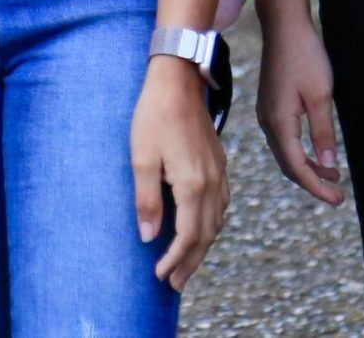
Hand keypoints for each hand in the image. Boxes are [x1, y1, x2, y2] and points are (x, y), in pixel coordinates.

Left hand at [132, 55, 228, 289]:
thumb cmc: (154, 115)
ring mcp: (219, 172)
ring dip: (202, 247)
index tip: (160, 275)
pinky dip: (212, 225)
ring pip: (217, 221)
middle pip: (206, 234)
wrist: (178, 79)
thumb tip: (149, 237)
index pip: (188, 235)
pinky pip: (222, 204)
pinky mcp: (219, 163)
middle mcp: (211, 182)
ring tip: (187, 264)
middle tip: (175, 284)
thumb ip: (146, 200)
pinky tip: (203, 228)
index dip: (175, 259)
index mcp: (192, 183)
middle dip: (190, 262)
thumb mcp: (141, 157)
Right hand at [257, 18, 342, 204]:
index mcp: (280, 123)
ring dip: (307, 168)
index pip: (297, 168)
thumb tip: (329, 164)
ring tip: (333, 176)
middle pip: (288, 165)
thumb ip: (324, 132)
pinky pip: (283, 140)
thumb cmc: (305, 57)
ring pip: (285, 154)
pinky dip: (300, 153)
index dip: (317, 188)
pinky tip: (317, 152)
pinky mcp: (270, 107)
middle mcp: (268, 123)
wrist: (284, 28)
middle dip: (312, 183)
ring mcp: (267, 115)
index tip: (337, 199)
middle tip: (337, 196)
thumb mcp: (321, 96)